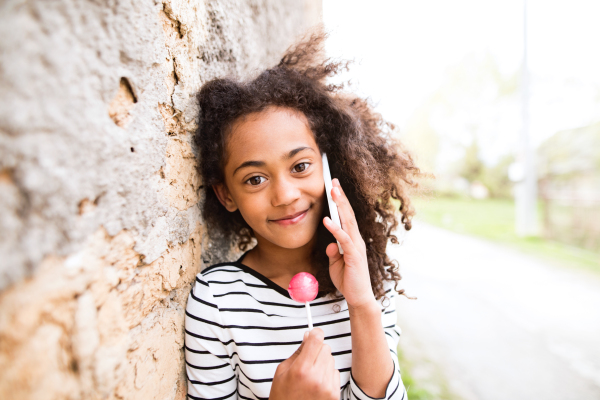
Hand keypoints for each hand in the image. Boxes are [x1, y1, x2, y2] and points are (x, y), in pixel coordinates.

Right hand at [269, 328, 339, 399]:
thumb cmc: (283, 396)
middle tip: (308, 360)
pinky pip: (336, 373)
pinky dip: (328, 376)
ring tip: (311, 376)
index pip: (316, 340)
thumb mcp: (282, 371)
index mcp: (301, 370)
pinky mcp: (334, 395)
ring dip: (323, 364)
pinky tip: (317, 385)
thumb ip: (298, 352)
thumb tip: (308, 336)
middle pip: (326, 348)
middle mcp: (316, 378)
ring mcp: (327, 387)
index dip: (315, 333)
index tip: (314, 334)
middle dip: (317, 351)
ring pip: (331, 360)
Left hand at [323, 179, 373, 308]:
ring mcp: (356, 247)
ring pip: (348, 221)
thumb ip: (333, 252)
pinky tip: (327, 220)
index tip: (334, 187)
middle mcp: (356, 240)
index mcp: (352, 240)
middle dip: (340, 196)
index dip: (340, 201)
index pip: (346, 216)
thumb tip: (330, 244)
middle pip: (348, 213)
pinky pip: (344, 239)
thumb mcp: (336, 264)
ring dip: (340, 205)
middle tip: (333, 181)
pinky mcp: (354, 256)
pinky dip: (335, 229)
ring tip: (333, 192)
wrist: (358, 298)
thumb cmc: (348, 280)